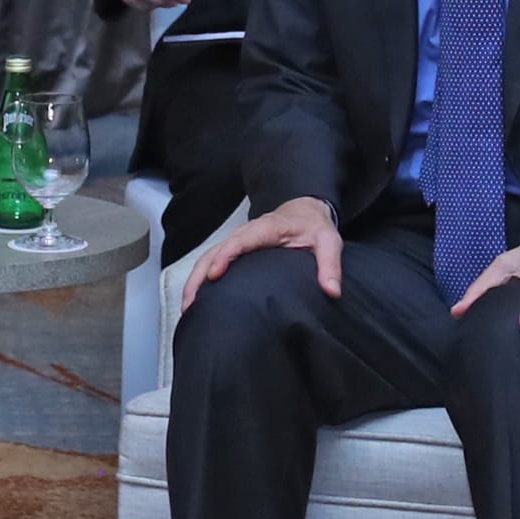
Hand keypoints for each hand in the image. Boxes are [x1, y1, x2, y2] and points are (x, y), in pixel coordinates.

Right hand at [178, 197, 340, 311]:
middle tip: (190, 302)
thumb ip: (331, 265)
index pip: (241, 240)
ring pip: (208, 258)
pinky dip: (201, 279)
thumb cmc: (314, 228)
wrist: (305, 211)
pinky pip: (212, 262)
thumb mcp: (329, 241)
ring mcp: (238, 242)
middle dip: (200, 275)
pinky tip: (196, 300)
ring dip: (195, 280)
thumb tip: (332, 291)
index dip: (226, 256)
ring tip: (187, 307)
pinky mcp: (235, 251)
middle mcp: (246, 234)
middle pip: (215, 251)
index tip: (214, 274)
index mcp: (266, 229)